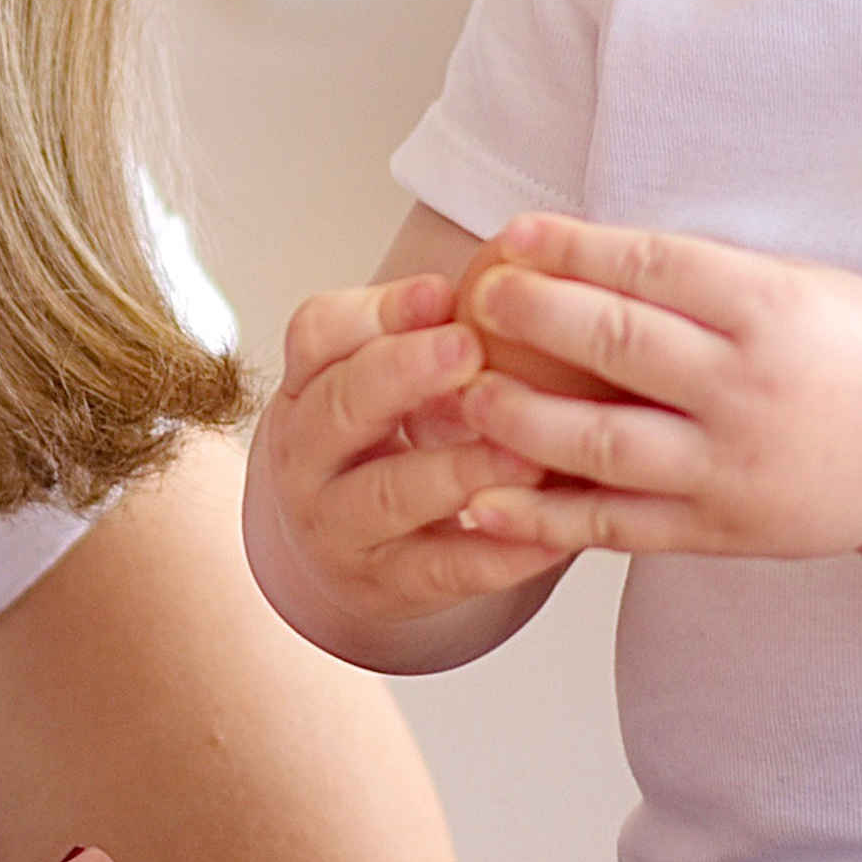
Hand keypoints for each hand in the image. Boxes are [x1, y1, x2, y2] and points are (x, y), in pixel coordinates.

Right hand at [244, 270, 573, 659]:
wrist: (341, 548)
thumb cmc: (382, 440)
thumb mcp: (384, 376)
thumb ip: (430, 330)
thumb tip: (516, 277)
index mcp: (310, 383)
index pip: (318, 334)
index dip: (378, 312)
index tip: (442, 292)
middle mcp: (309, 452)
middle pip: (342, 406)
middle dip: (405, 374)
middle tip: (470, 348)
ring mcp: (341, 524)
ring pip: (390, 493)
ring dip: (458, 470)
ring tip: (525, 453)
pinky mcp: (387, 584)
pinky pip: (443, 569)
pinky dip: (499, 553)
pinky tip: (551, 533)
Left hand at [456, 213, 861, 561]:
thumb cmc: (851, 348)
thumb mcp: (793, 285)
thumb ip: (699, 277)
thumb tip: (580, 250)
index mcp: (770, 310)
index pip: (656, 269)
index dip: (576, 248)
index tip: (515, 235)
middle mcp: (748, 388)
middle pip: (620, 344)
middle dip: (535, 317)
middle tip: (476, 300)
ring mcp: (731, 466)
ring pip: (605, 444)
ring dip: (523, 420)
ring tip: (468, 398)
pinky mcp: (719, 530)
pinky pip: (617, 526)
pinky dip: (544, 519)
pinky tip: (483, 505)